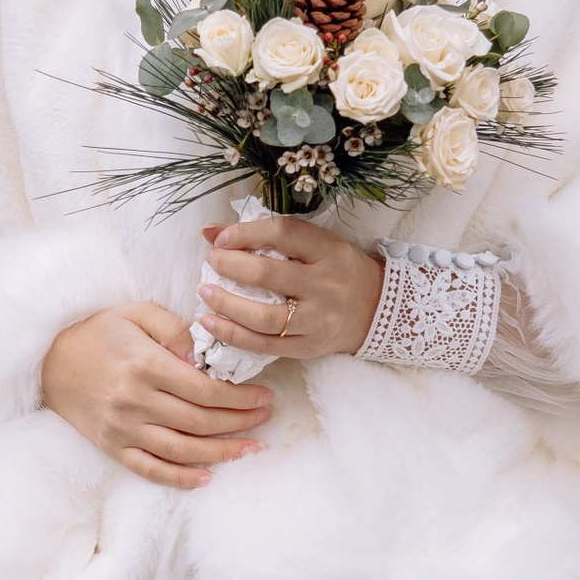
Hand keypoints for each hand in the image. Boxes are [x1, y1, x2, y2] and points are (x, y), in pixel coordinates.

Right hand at [41, 301, 266, 490]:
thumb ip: (174, 330)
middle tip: (265, 419)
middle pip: (200, 421)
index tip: (263, 397)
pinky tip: (207, 478)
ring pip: (182, 450)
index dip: (241, 398)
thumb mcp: (136, 313)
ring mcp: (123, 428)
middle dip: (239, 423)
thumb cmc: (98, 333)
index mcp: (146, 365)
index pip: (205, 390)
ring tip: (250, 449)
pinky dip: (180, 478)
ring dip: (221, 453)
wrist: (48, 361)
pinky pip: (150, 469)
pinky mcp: (112, 446)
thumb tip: (204, 358)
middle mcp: (135, 400)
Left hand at [198, 215, 382, 363]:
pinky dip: (233, 335)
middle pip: (269, 275)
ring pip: (264, 317)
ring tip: (204, 293)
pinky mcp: (308, 347)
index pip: (284, 234)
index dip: (247, 233)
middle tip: (211, 261)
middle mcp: (326, 285)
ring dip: (227, 305)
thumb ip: (267, 235)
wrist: (375, 309)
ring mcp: (318, 320)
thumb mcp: (314, 244)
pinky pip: (265, 345)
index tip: (221, 238)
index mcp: (329, 251)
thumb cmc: (336, 269)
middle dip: (231, 266)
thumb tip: (210, 231)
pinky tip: (211, 323)